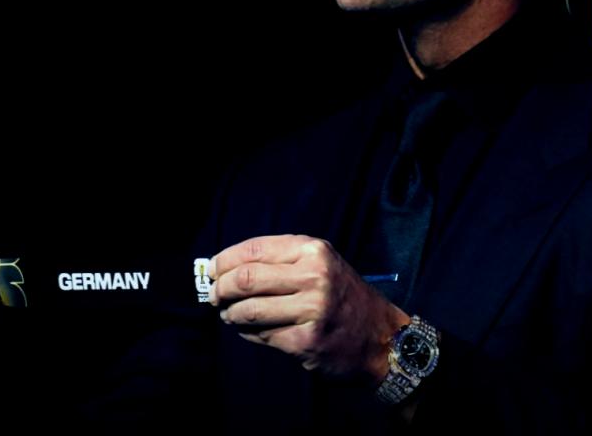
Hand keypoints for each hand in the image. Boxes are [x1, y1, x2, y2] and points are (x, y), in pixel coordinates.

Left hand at [209, 234, 409, 378]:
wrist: (381, 337)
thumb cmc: (343, 297)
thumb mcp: (321, 263)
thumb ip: (281, 262)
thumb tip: (227, 267)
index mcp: (312, 250)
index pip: (254, 249)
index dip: (224, 260)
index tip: (210, 270)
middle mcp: (313, 276)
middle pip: (245, 279)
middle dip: (220, 289)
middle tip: (214, 296)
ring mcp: (311, 310)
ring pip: (249, 310)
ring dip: (231, 314)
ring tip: (229, 315)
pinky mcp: (306, 341)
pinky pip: (262, 335)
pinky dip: (248, 334)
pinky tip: (250, 331)